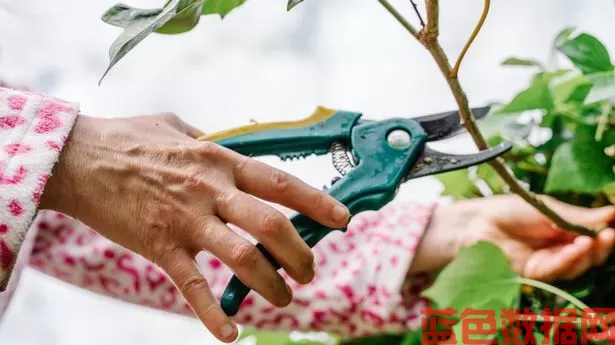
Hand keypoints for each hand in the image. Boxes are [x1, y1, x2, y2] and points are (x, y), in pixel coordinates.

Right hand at [40, 113, 349, 341]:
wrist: (75, 158)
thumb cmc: (127, 137)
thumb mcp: (177, 126)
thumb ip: (209, 138)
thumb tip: (228, 144)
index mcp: (219, 159)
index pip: (280, 182)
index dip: (317, 202)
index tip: (342, 219)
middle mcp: (210, 190)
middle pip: (272, 224)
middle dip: (300, 253)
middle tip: (309, 271)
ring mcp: (186, 220)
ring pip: (243, 257)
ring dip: (270, 284)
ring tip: (283, 300)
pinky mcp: (160, 246)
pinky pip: (193, 286)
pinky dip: (213, 314)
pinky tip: (230, 334)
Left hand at [410, 195, 614, 281]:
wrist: (475, 222)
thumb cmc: (507, 211)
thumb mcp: (547, 209)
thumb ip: (577, 216)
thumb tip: (612, 213)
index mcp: (564, 231)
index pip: (593, 236)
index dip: (605, 232)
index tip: (613, 224)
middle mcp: (559, 249)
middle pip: (590, 255)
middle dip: (602, 245)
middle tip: (608, 234)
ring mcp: (547, 263)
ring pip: (576, 265)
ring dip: (587, 254)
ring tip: (591, 240)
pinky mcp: (533, 274)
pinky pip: (556, 270)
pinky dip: (567, 260)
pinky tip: (575, 249)